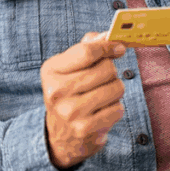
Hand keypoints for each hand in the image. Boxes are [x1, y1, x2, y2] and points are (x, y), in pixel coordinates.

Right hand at [41, 32, 126, 170]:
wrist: (61, 134)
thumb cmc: (69, 92)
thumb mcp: (69, 67)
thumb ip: (87, 47)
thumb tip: (107, 36)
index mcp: (51, 71)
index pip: (87, 51)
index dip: (108, 46)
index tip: (119, 48)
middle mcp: (57, 91)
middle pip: (106, 69)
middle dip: (111, 71)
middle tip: (104, 78)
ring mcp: (70, 112)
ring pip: (116, 88)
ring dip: (115, 90)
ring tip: (102, 95)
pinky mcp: (85, 129)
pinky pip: (118, 108)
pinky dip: (115, 108)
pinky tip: (102, 111)